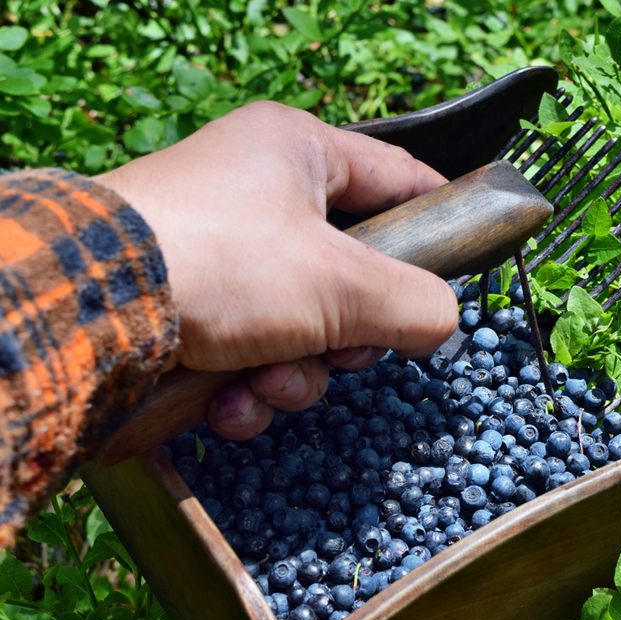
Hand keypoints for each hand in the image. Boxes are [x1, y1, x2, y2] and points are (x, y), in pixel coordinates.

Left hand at [96, 101, 457, 439]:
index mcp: (296, 154)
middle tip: (345, 347)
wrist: (90, 314)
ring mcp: (220, 254)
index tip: (468, 256)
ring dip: (298, 373)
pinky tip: (230, 401)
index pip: (397, 175)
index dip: (438, 215)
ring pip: (304, 327)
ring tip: (268, 381)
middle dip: (350, 334)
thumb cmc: (221, 265)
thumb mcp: (342, 283)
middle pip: (352, 273)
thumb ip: (416, 302)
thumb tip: (443, 322)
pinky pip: (251, 354)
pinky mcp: (189, 308)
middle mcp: (256, 197)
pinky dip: (249, 389)